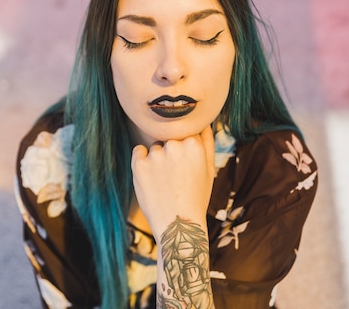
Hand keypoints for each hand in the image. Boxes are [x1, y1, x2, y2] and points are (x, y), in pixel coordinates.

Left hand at [131, 125, 214, 239]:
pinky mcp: (138, 164)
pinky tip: (152, 180)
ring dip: (157, 159)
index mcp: (194, 144)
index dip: (185, 151)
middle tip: (176, 179)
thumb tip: (204, 122)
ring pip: (155, 147)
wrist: (177, 226)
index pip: (186, 133)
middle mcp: (174, 145)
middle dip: (171, 153)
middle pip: (169, 139)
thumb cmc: (196, 198)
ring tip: (165, 183)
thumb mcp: (209, 171)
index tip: (186, 168)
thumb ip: (207, 143)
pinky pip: (139, 152)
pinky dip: (142, 162)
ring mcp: (155, 154)